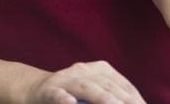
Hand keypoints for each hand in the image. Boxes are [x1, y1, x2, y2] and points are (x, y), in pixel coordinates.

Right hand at [23, 60, 146, 103]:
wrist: (34, 90)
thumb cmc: (70, 94)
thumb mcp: (92, 92)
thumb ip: (110, 96)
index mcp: (99, 69)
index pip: (122, 85)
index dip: (135, 98)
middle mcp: (84, 70)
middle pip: (108, 86)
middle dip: (123, 101)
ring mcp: (66, 79)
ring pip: (86, 88)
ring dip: (102, 98)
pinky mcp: (48, 89)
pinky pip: (57, 95)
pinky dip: (64, 99)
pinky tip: (69, 103)